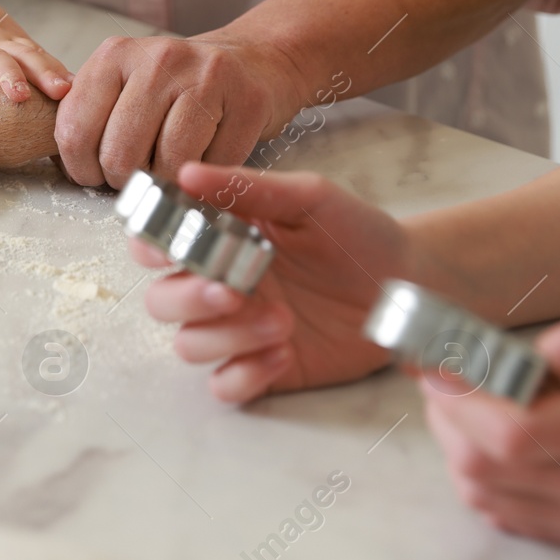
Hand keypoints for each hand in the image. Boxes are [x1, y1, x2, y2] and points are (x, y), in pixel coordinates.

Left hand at [0, 0, 71, 102]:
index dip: (4, 76)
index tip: (20, 95)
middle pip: (21, 54)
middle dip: (43, 74)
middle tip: (64, 96)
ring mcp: (6, 32)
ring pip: (36, 52)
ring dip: (56, 72)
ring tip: (76, 95)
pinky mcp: (16, 35)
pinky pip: (39, 52)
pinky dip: (57, 68)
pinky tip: (75, 89)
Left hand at [55, 31, 307, 187]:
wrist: (253, 61)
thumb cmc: (178, 86)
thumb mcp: (123, 86)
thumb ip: (90, 116)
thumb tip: (64, 167)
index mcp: (115, 55)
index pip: (75, 132)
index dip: (81, 170)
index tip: (94, 176)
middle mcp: (159, 59)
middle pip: (120, 155)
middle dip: (124, 182)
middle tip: (137, 177)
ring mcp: (206, 76)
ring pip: (166, 164)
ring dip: (165, 183)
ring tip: (169, 169)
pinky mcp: (247, 99)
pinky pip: (213, 166)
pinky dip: (205, 178)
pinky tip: (205, 160)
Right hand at [133, 163, 401, 402]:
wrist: (409, 284)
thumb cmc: (358, 234)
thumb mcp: (309, 198)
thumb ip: (248, 188)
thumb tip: (187, 173)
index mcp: (218, 240)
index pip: (155, 246)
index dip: (150, 249)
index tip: (173, 249)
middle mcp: (219, 286)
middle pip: (161, 303)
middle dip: (189, 299)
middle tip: (234, 292)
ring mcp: (238, 331)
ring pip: (188, 345)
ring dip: (226, 337)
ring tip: (282, 321)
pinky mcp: (263, 369)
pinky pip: (224, 386)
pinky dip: (244, 374)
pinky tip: (285, 352)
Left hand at [423, 298, 559, 547]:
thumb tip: (546, 350)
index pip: (511, 432)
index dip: (460, 397)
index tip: (436, 360)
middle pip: (484, 465)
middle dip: (448, 415)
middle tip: (446, 373)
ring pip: (483, 493)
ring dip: (457, 444)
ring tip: (473, 400)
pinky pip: (505, 514)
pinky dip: (480, 475)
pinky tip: (495, 437)